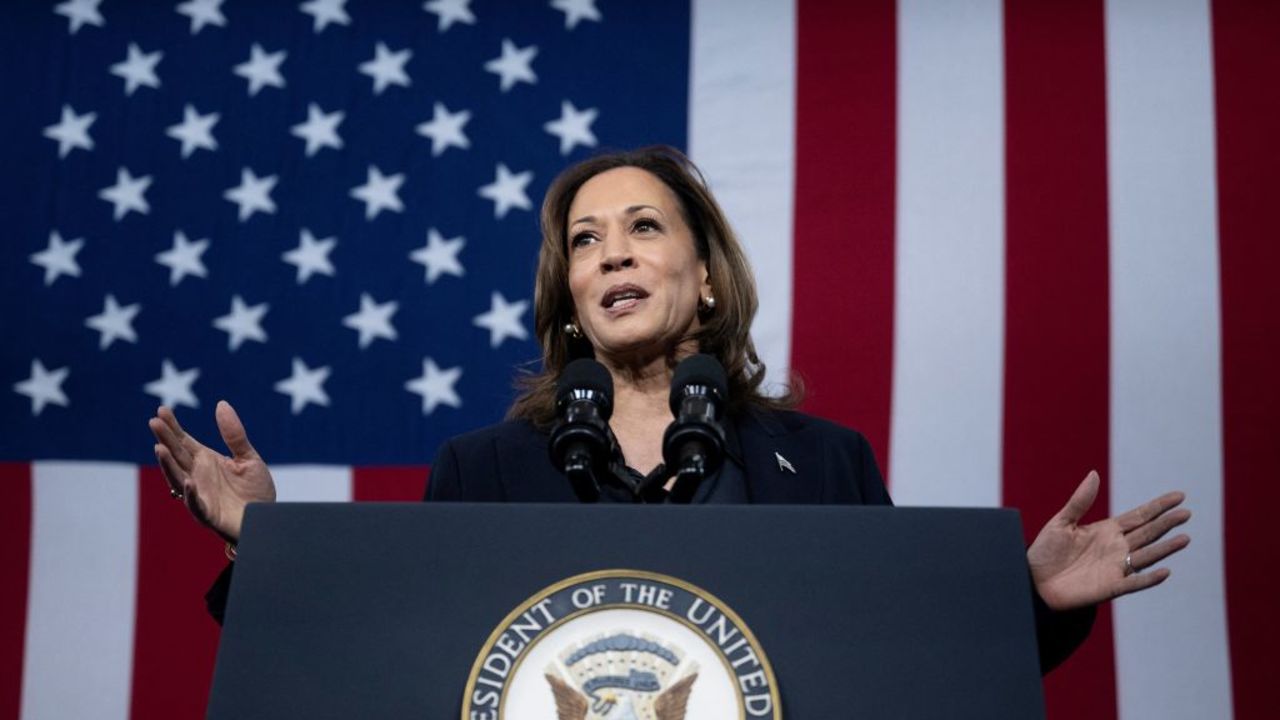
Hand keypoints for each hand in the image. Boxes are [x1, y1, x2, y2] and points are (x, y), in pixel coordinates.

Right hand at [149, 400, 275, 542]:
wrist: (267, 520)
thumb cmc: (255, 491)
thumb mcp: (248, 458)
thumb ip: (234, 435)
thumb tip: (221, 404)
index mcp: (206, 461)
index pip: (184, 441)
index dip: (172, 427)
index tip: (161, 410)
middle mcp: (198, 476)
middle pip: (177, 455)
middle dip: (165, 439)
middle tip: (154, 422)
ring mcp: (199, 495)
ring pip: (178, 479)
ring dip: (168, 465)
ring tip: (160, 448)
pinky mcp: (208, 514)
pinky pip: (195, 504)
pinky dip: (189, 494)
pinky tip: (187, 482)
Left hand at [1027, 471, 1189, 610]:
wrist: (1034, 580)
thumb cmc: (1046, 551)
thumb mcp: (1061, 522)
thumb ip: (1080, 501)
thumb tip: (1094, 474)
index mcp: (1107, 530)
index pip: (1139, 516)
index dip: (1158, 506)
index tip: (1179, 496)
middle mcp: (1116, 547)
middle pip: (1148, 533)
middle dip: (1166, 523)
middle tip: (1186, 513)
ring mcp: (1116, 567)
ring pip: (1147, 555)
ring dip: (1165, 548)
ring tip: (1184, 538)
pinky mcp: (1111, 587)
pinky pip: (1135, 582)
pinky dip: (1149, 578)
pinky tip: (1165, 571)